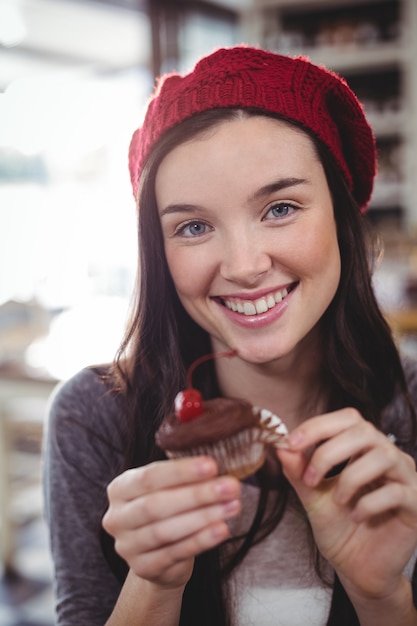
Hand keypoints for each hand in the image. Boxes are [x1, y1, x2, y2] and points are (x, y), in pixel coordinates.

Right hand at [102, 456, 240, 589]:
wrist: (161, 555)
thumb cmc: (168, 509)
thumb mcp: (169, 487)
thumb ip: (184, 476)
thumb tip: (215, 465)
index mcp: (120, 488)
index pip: (149, 477)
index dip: (181, 472)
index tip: (212, 465)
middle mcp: (117, 517)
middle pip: (156, 505)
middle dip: (197, 495)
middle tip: (230, 487)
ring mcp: (127, 546)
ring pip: (166, 530)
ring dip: (203, 517)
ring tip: (232, 506)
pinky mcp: (143, 568)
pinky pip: (175, 553)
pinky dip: (201, 540)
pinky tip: (221, 529)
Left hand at [277, 408, 416, 601]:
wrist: (357, 569)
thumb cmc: (338, 527)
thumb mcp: (312, 496)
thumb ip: (298, 471)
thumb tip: (281, 446)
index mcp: (364, 448)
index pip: (347, 419)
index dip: (319, 426)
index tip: (291, 443)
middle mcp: (388, 456)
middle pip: (365, 431)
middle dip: (330, 452)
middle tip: (310, 477)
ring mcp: (405, 478)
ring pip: (383, 456)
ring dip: (351, 478)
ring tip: (338, 501)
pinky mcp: (415, 504)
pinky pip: (395, 492)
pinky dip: (368, 503)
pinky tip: (356, 517)